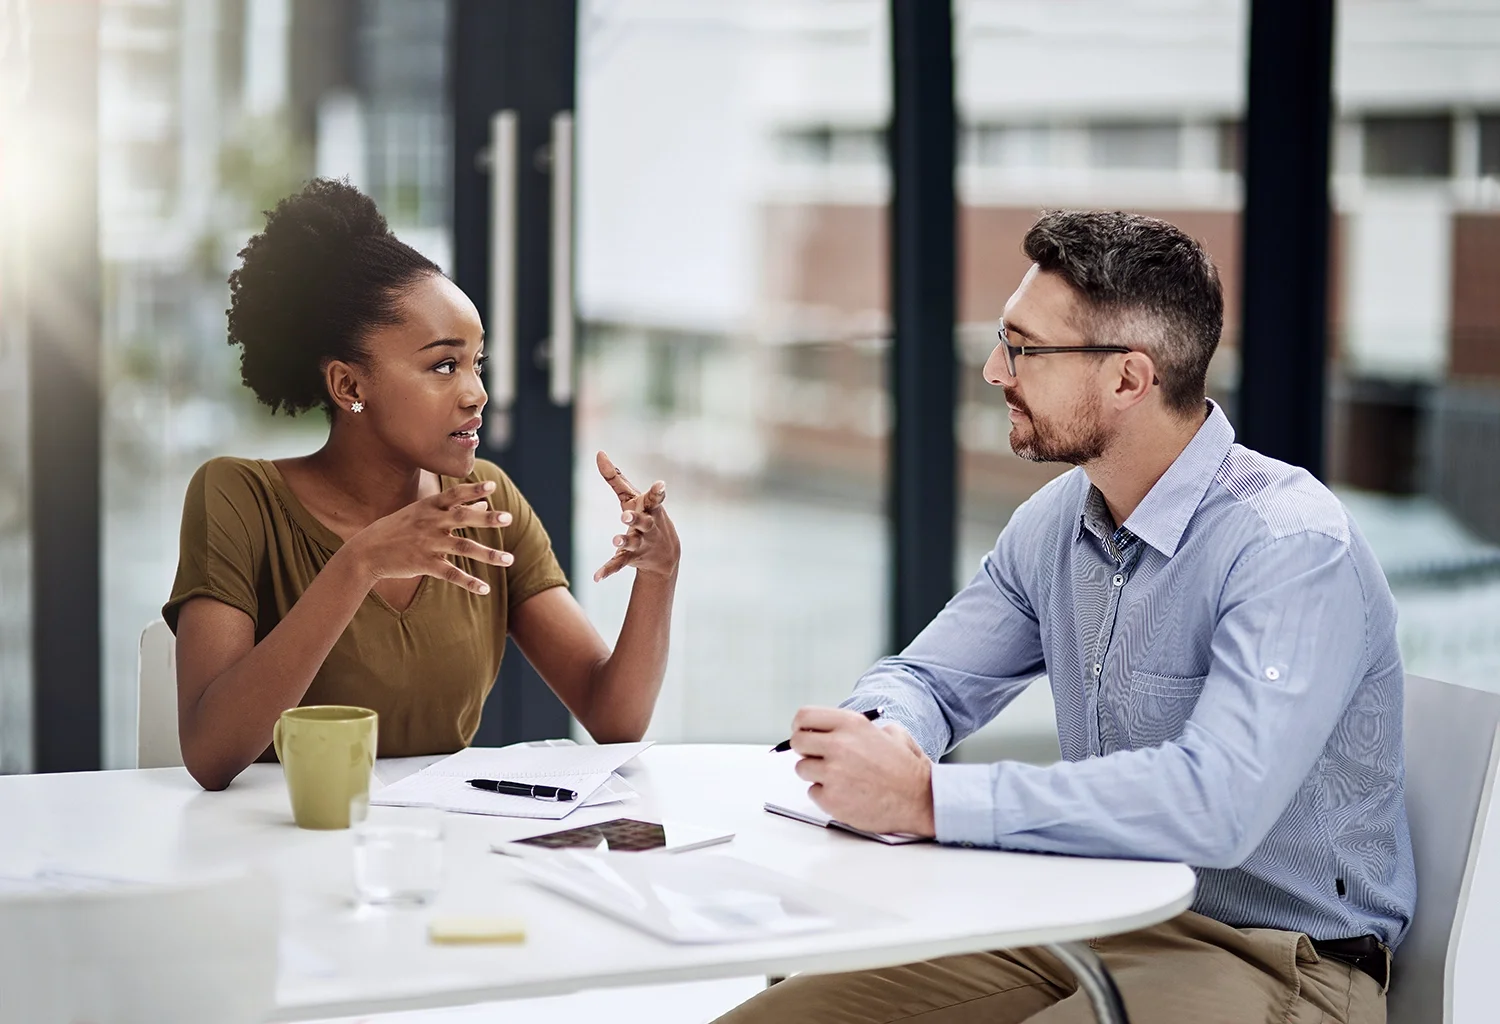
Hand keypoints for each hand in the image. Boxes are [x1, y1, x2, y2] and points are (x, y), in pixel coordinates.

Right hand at [344, 480, 513, 594]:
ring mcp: (427, 544)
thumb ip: (454, 508)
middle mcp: (430, 523)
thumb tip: (484, 502)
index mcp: (429, 507)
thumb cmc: (398, 529)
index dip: (473, 489)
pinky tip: (485, 588)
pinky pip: (451, 574)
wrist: (366, 551)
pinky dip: (469, 582)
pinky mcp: (424, 564)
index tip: (492, 486)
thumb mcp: (422, 513)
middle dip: (486, 519)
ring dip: (488, 554)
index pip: (454, 495)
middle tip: (509, 518)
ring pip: (463, 548)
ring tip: (509, 560)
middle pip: (462, 518)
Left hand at [593, 451, 680, 582]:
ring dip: (624, 542)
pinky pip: (619, 564)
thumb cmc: (646, 516)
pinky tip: (597, 577)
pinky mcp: (632, 558)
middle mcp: (648, 526)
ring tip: (614, 541)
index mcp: (650, 509)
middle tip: (625, 516)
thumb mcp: (633, 498)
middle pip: (644, 522)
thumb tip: (599, 453)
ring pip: (632, 543)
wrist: (666, 556)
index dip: (658, 492)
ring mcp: (642, 543)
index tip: (661, 485)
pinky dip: (608, 570)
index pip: (655, 499)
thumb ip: (616, 477)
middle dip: (636, 519)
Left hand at [790, 707, 935, 836]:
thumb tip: (830, 730)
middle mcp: (839, 745)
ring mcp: (832, 773)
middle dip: (806, 750)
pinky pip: (813, 792)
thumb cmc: (906, 769)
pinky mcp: (831, 799)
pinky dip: (825, 794)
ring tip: (841, 778)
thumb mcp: (889, 732)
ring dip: (816, 774)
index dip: (801, 727)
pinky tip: (846, 794)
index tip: (804, 734)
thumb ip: (857, 728)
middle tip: (818, 757)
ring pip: (803, 769)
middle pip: (797, 742)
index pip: (804, 717)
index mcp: (851, 725)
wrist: (920, 800)